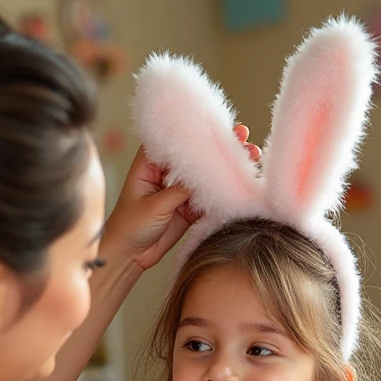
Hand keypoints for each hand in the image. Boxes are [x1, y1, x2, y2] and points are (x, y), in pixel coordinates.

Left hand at [101, 125, 259, 275]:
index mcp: (150, 163)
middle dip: (219, 147)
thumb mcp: (154, 205)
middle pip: (195, 155)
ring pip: (206, 176)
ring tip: (251, 156)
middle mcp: (166, 173)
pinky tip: (241, 182)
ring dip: (226, 168)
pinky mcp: (189, 209)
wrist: (129, 256)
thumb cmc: (130, 226)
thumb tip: (204, 175)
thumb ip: (179, 190)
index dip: (196, 130)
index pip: (174, 139)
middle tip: (242, 136)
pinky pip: (210, 197)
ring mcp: (179, 191)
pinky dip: (225, 191)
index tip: (218, 123)